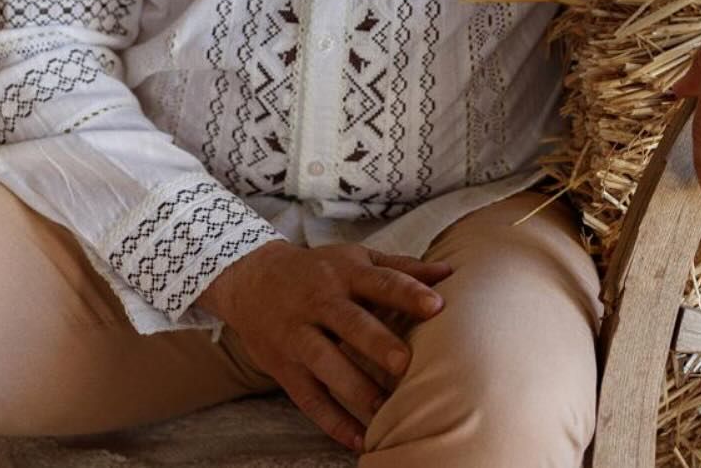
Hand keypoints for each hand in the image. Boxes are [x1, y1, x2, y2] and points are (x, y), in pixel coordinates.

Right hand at [194, 238, 452, 452]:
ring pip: (326, 363)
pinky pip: (309, 399)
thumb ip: (401, 268)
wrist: (252, 279)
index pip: (380, 281)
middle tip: (405, 363)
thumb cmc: (320, 270)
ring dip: (355, 387)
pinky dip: (333, 422)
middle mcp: (321, 301)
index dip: (407, 293)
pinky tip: (359, 441)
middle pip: (350, 323)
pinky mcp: (285, 368)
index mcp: (345, 271)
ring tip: (386, 410)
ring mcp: (300, 335)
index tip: (436, 306)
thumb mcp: (356, 258)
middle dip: (377, 343)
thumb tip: (448, 271)